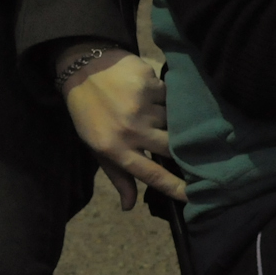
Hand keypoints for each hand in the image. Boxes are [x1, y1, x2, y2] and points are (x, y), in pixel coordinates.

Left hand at [61, 49, 185, 208]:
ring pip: (173, 120)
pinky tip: (153, 93)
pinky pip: (170, 96)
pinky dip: (165, 97)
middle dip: (182, 150)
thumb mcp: (96, 146)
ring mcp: (140, 106)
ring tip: (164, 114)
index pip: (151, 174)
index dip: (174, 187)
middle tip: (193, 150)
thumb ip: (117, 176)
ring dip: (172, 119)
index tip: (194, 195)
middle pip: (171, 147)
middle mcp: (130, 130)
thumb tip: (129, 206)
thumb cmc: (89, 112)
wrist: (81, 67)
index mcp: (115, 149)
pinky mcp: (148, 83)